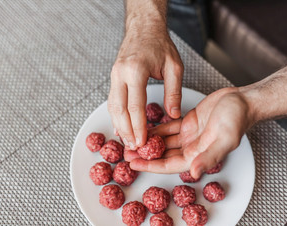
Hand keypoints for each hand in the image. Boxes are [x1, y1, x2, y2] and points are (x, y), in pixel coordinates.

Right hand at [108, 28, 182, 149]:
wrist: (143, 28)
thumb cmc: (159, 44)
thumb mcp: (174, 66)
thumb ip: (174, 92)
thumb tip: (173, 114)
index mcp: (136, 71)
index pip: (135, 106)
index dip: (138, 127)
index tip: (143, 142)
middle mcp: (120, 74)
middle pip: (119, 109)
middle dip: (126, 131)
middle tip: (134, 146)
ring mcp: (114, 75)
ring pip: (112, 106)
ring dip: (119, 125)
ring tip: (127, 141)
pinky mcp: (113, 77)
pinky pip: (112, 100)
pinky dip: (116, 116)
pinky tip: (121, 126)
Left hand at [126, 87, 254, 177]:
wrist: (242, 100)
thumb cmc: (237, 118)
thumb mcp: (225, 138)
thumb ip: (210, 156)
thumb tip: (193, 172)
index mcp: (198, 155)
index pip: (169, 164)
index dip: (150, 165)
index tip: (133, 164)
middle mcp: (191, 148)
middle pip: (162, 155)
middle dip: (144, 155)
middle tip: (125, 152)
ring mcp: (189, 135)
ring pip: (163, 142)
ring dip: (148, 142)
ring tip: (131, 141)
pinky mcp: (187, 123)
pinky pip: (168, 128)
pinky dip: (156, 130)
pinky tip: (144, 128)